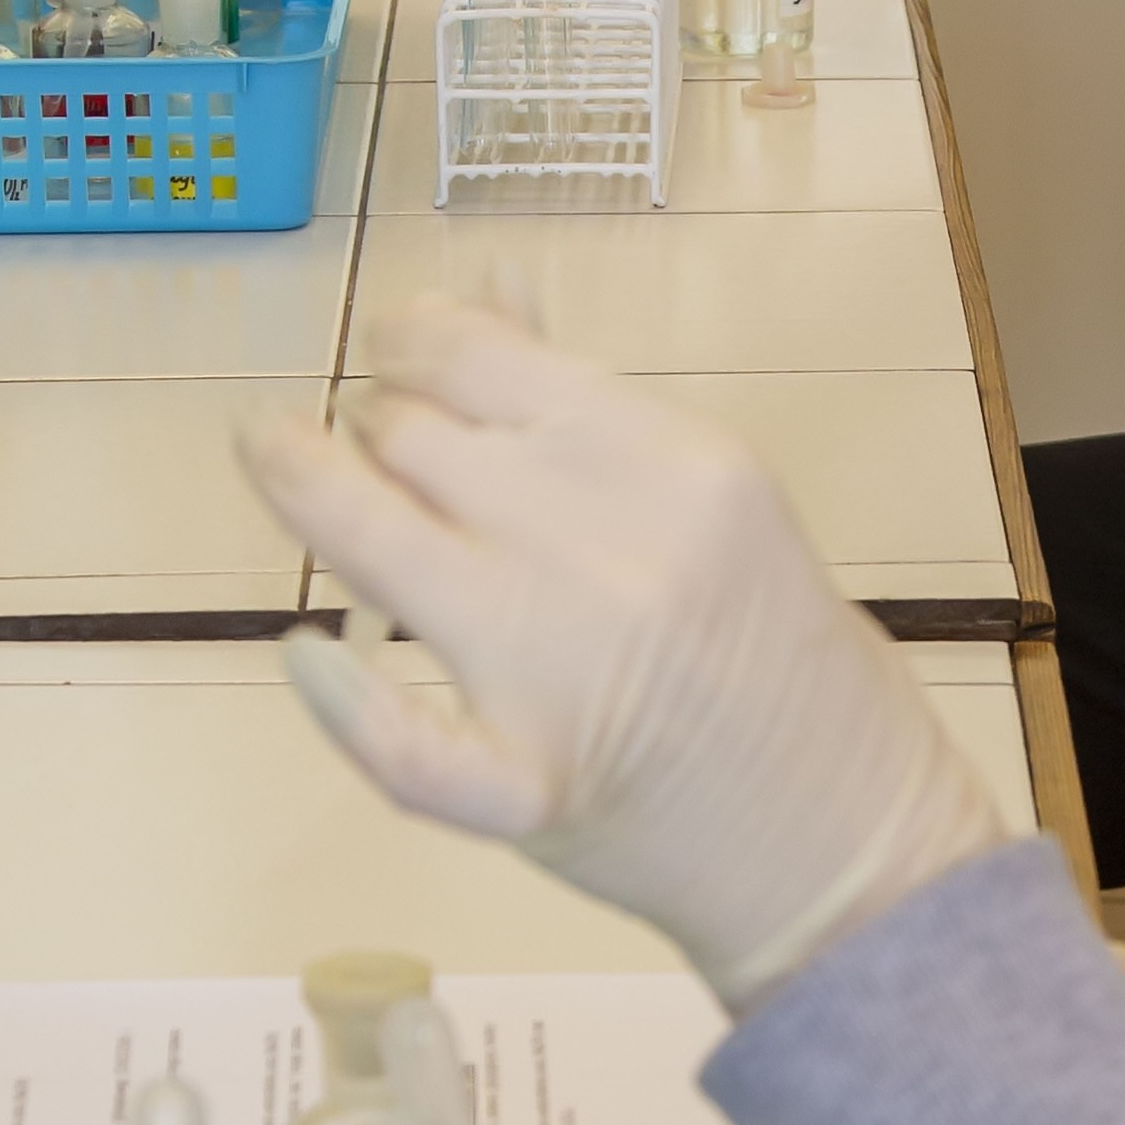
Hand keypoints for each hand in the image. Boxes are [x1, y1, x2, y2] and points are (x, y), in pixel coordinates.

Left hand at [239, 308, 998, 1012]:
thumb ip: (584, 406)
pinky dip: (338, 699)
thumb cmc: (779, 658)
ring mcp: (557, 669)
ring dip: (305, 487)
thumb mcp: (711, 498)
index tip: (397, 357)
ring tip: (277, 461)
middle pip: (412, 437)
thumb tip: (486, 290)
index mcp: (668, 460)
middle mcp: (605, 547)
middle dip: (376, 426)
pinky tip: (308, 655)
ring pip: (368, 538)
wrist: (848, 834)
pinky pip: (397, 739)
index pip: (475, 354)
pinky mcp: (524, 788)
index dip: (409, 344)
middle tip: (378, 444)